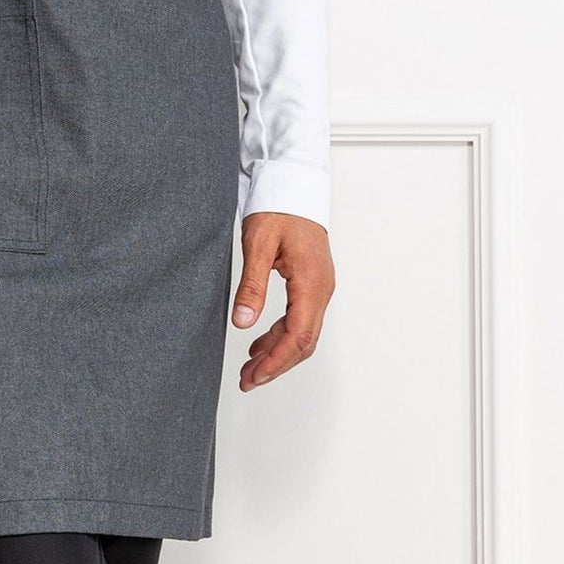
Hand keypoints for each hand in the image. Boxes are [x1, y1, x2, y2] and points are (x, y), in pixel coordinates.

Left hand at [232, 211, 333, 390]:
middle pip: (304, 341)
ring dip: (277, 352)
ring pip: (302, 332)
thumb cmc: (278, 207)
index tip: (255, 376)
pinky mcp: (311, 282)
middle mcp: (321, 288)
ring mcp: (319, 286)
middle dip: (276, 364)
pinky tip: (259, 343)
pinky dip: (280, 335)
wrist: (293, 182)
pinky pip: (299, 318)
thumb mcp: (258, 244)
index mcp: (311, 281)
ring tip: (249, 368)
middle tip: (247, 380)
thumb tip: (242, 323)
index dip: (277, 361)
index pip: (299, 335)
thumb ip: (252, 285)